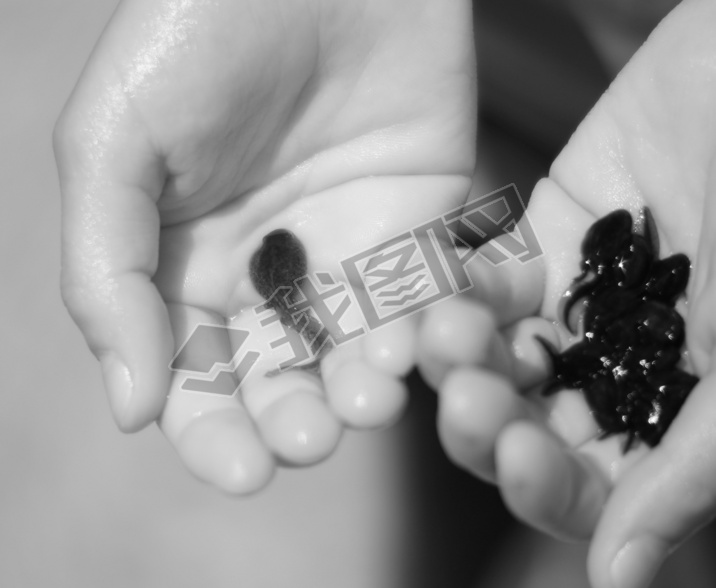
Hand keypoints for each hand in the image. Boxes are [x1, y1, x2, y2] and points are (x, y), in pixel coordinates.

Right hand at [55, 0, 475, 492]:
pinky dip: (422, 333)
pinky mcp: (419, 226)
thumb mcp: (115, 145)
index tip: (240, 470)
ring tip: (367, 400)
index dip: (211, 434)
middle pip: (279, 381)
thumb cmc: (197, 35)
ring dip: (361, 391)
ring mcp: (347, 253)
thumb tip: (130, 406)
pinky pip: (425, 300)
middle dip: (292, 422)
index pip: (194, 379)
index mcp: (186, 267)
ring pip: (356, 353)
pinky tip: (412, 346)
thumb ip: (109, 275)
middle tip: (308, 436)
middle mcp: (267, 273)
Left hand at [417, 1, 715, 585]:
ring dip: (462, 357)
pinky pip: (484, 283)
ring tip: (448, 334)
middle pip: (524, 425)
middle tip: (469, 397)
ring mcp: (577, 304)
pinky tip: (449, 294)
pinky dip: (462, 293)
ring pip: (493, 358)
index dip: (546, 485)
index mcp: (675, 408)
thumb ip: (692, 461)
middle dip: (486, 420)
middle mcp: (619, 366)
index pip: (591, 483)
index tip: (522, 457)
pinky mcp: (544, 241)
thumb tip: (618, 575)